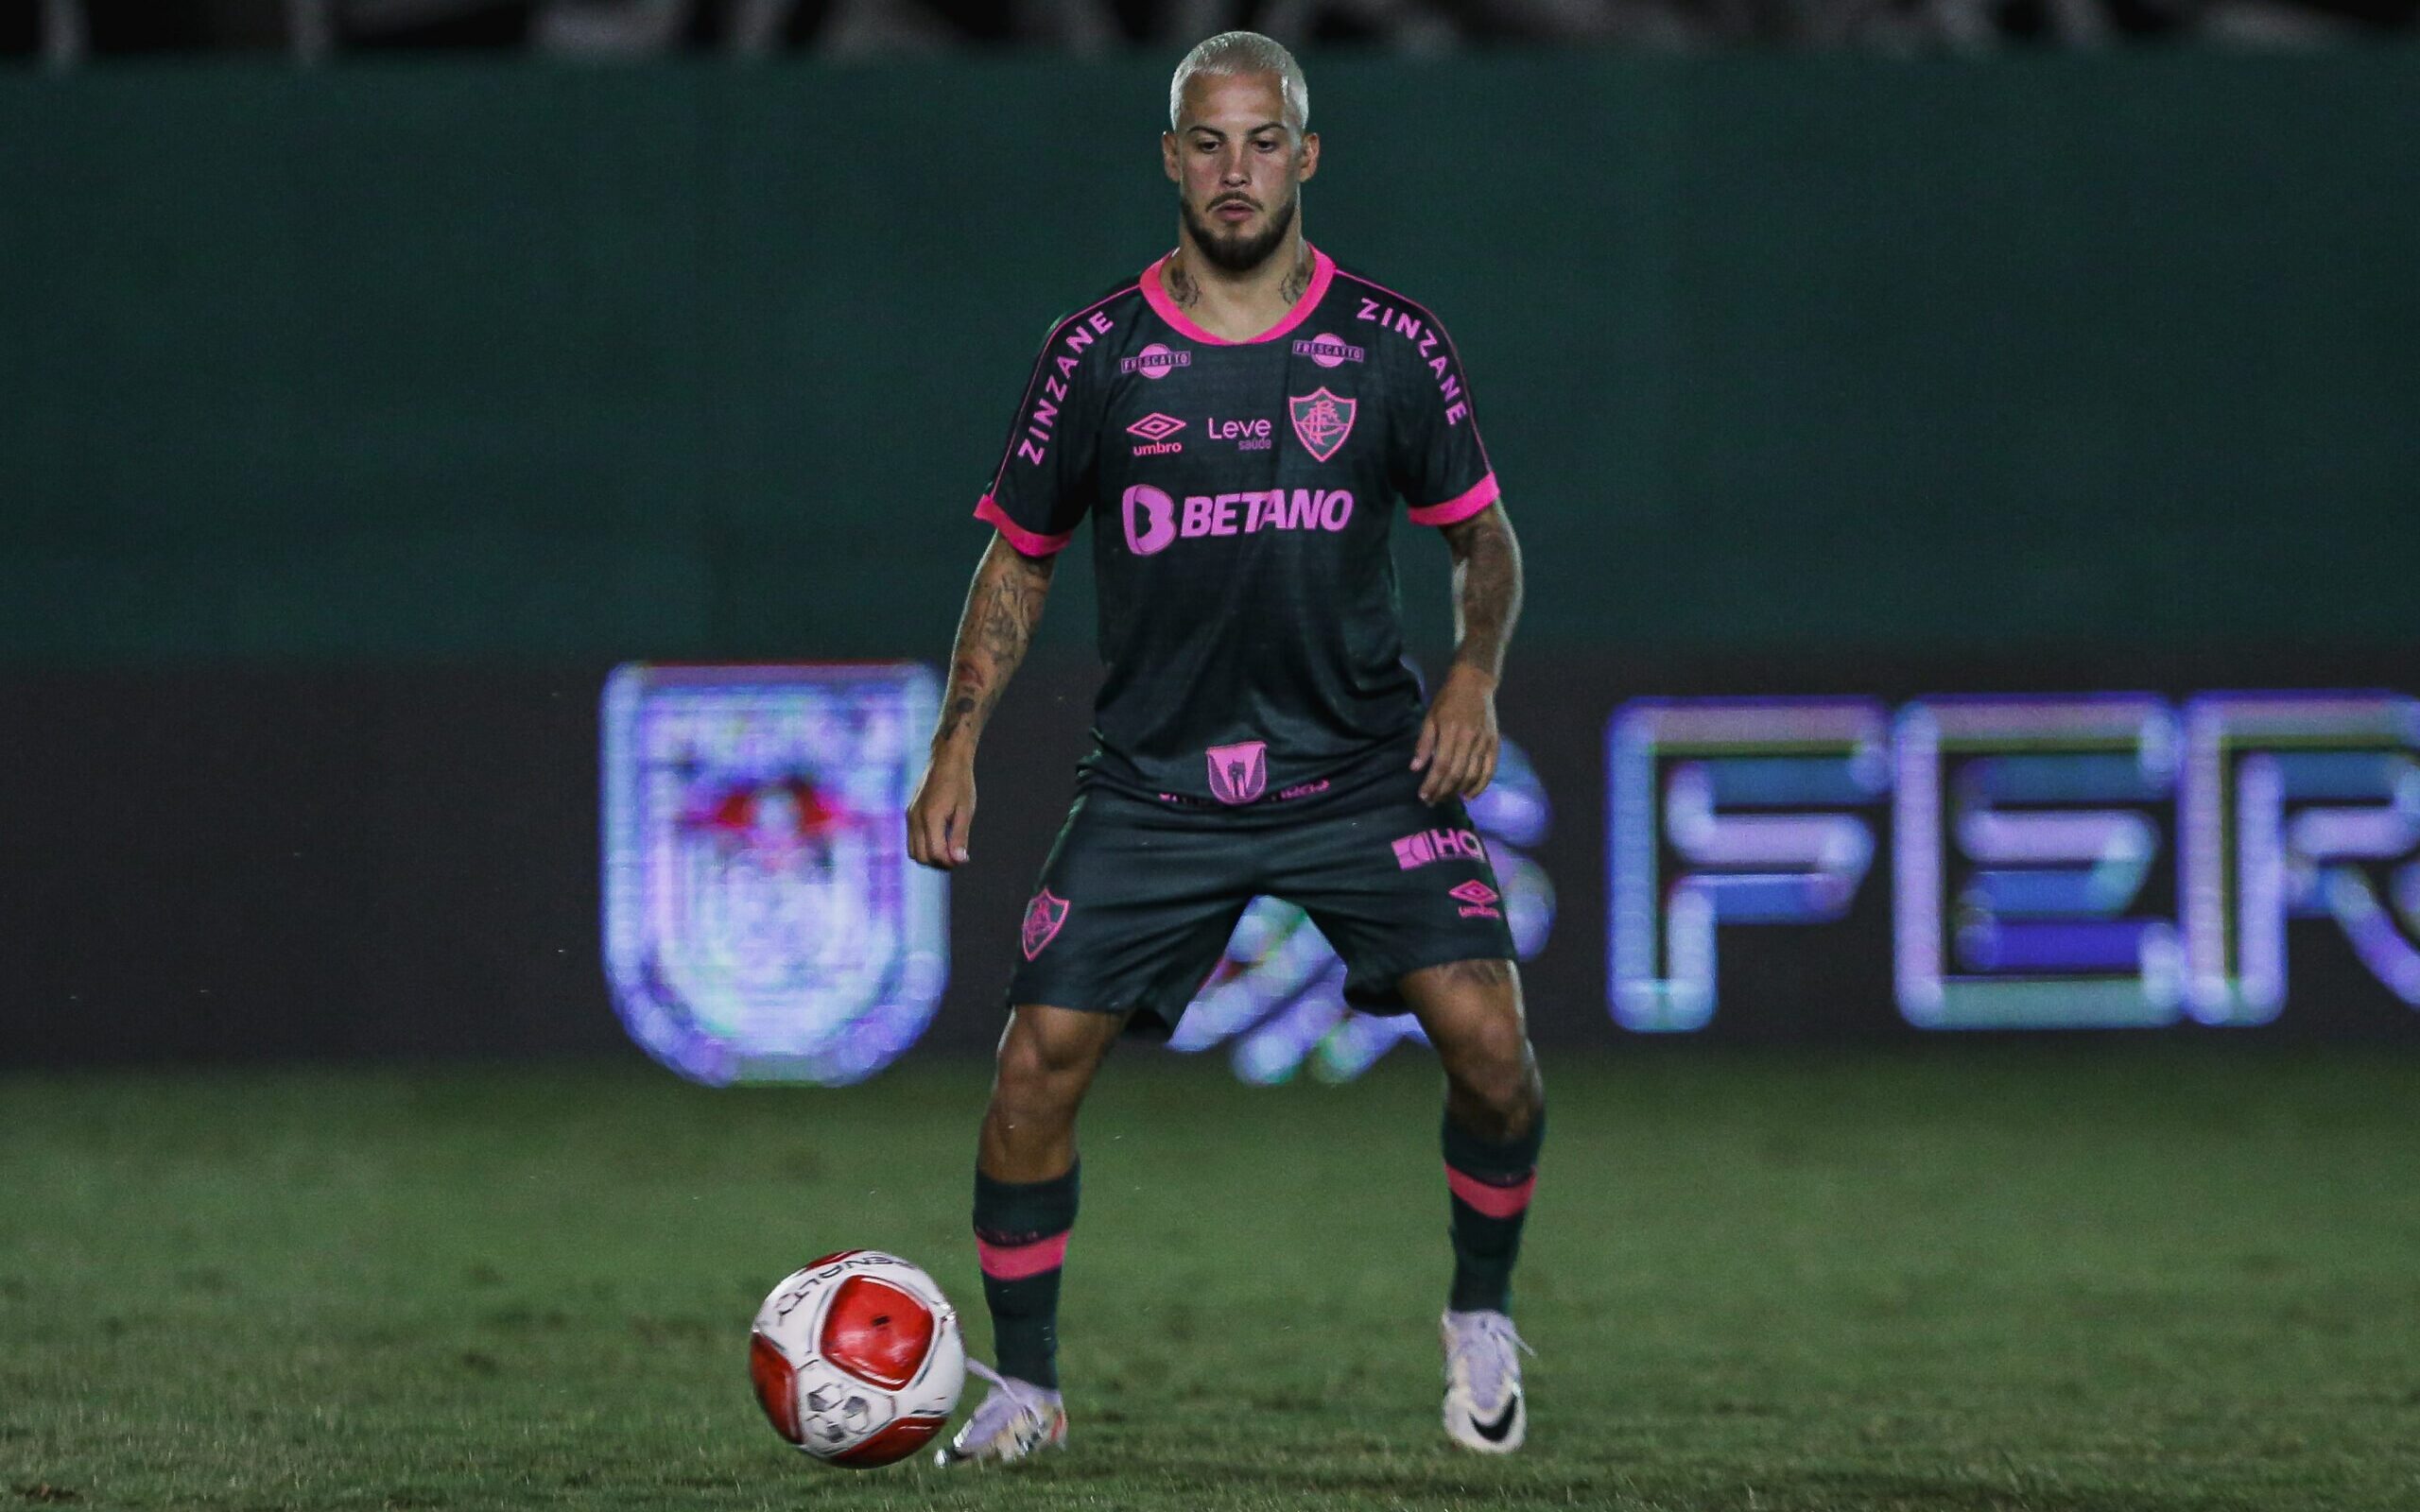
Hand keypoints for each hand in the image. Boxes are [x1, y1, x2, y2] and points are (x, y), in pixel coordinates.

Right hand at [906, 749, 976, 868]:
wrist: (947, 759)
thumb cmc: (960, 783)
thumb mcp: (965, 810)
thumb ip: (960, 837)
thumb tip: (959, 860)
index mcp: (931, 818)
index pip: (935, 854)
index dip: (950, 862)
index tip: (963, 859)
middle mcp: (915, 819)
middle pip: (921, 857)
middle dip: (938, 862)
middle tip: (956, 855)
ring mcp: (910, 816)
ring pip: (913, 851)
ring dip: (930, 855)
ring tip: (948, 848)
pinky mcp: (910, 813)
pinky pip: (912, 839)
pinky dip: (924, 845)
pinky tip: (941, 837)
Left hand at [1410, 664, 1499, 804]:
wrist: (1475, 683)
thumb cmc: (1448, 700)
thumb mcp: (1430, 717)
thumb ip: (1424, 743)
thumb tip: (1415, 768)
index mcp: (1451, 731)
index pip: (1441, 765)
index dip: (1432, 783)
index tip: (1423, 796)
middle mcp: (1469, 739)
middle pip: (1457, 773)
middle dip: (1443, 791)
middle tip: (1432, 801)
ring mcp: (1484, 742)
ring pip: (1473, 775)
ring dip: (1459, 791)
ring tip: (1446, 799)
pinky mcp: (1494, 744)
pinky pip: (1489, 770)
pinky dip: (1480, 786)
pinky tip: (1469, 796)